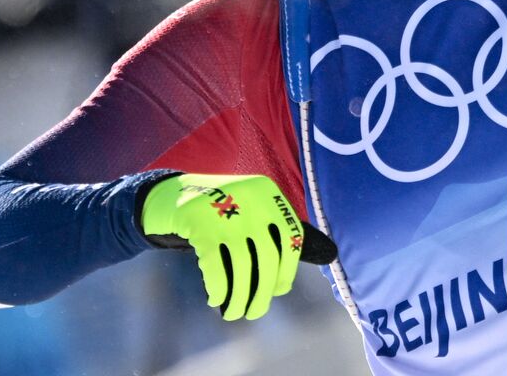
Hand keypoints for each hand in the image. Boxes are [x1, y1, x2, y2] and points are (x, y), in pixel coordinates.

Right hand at [140, 173, 304, 320]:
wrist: (178, 194)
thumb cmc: (226, 209)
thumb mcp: (256, 209)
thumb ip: (282, 232)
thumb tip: (328, 255)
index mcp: (269, 194)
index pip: (291, 238)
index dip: (287, 269)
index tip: (278, 290)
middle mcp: (252, 200)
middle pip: (267, 257)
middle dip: (262, 292)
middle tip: (254, 313)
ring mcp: (226, 210)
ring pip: (243, 265)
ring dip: (240, 297)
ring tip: (234, 313)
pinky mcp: (200, 222)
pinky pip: (216, 265)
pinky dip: (219, 287)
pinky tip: (216, 298)